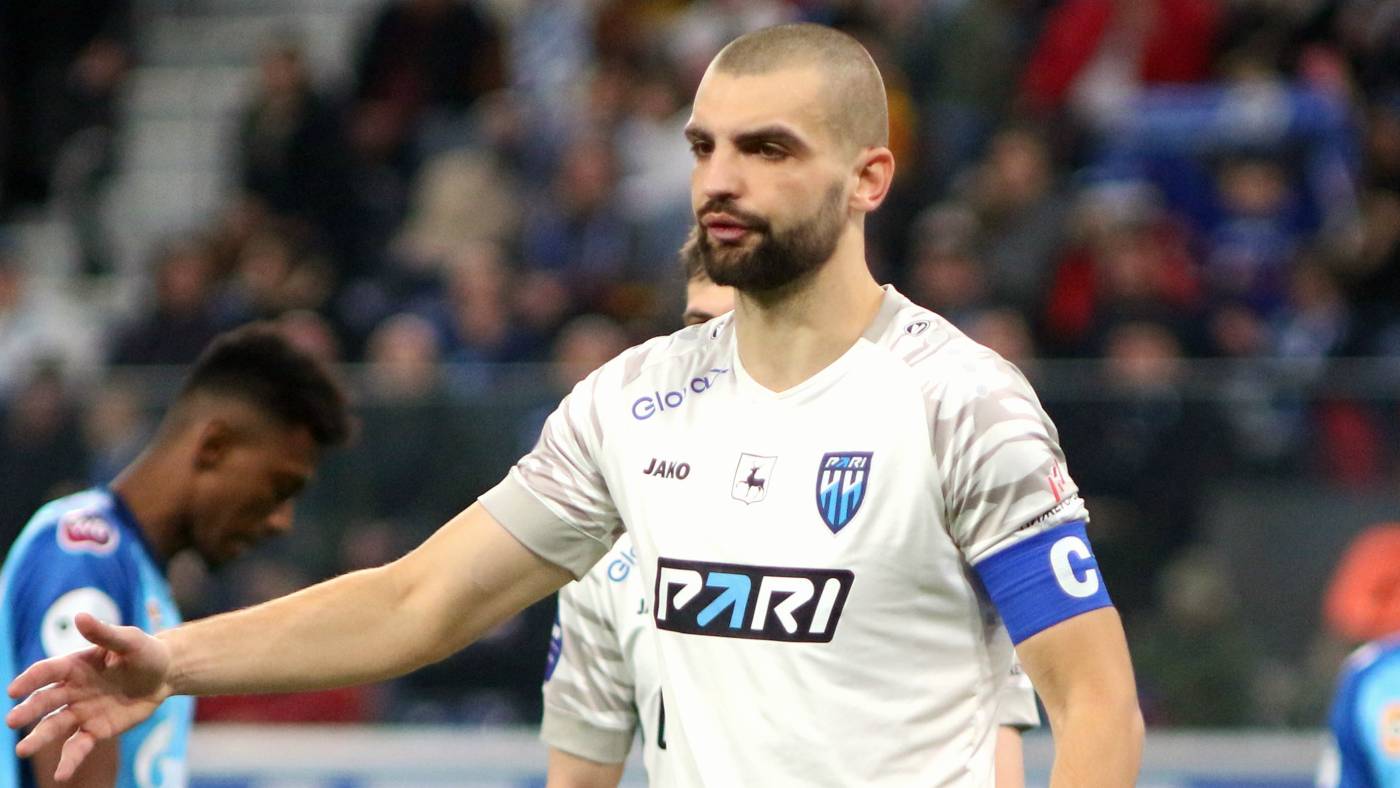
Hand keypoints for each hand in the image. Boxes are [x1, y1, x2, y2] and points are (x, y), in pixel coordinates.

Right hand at [6, 613, 172, 780]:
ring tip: (22, 749)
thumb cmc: (144, 652)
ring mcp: (81, 711)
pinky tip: (61, 775)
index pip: (48, 672)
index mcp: (76, 666)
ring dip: (38, 737)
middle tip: (13, 720)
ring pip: (55, 726)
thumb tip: (79, 616)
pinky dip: (69, 760)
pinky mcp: (95, 729)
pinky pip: (78, 746)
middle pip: (46, 701)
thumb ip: (104, 633)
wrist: (165, 674)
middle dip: (29, 710)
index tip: (14, 690)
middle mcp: (72, 690)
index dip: (30, 680)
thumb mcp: (129, 640)